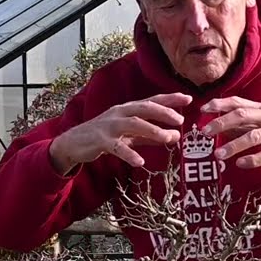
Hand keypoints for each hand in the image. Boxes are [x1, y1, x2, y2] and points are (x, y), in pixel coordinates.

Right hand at [49, 92, 191, 173]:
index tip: (188, 98)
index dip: (169, 99)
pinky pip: (117, 147)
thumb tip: (173, 136)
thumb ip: (149, 135)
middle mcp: (119, 113)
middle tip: (181, 119)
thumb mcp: (128, 135)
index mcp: (127, 110)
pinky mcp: (100, 140)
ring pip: (134, 124)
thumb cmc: (104, 137)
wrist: (72, 143)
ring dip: (153, 130)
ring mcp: (109, 126)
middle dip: (164, 112)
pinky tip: (141, 162)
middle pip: (144, 108)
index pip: (151, 101)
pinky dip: (129, 154)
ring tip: (169, 138)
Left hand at [200, 97, 260, 170]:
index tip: (202, 109)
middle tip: (205, 132)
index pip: (238, 102)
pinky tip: (240, 164)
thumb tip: (220, 125)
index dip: (219, 104)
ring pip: (253, 136)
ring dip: (234, 145)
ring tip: (218, 155)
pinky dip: (253, 159)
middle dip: (221, 123)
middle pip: (242, 115)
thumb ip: (245, 124)